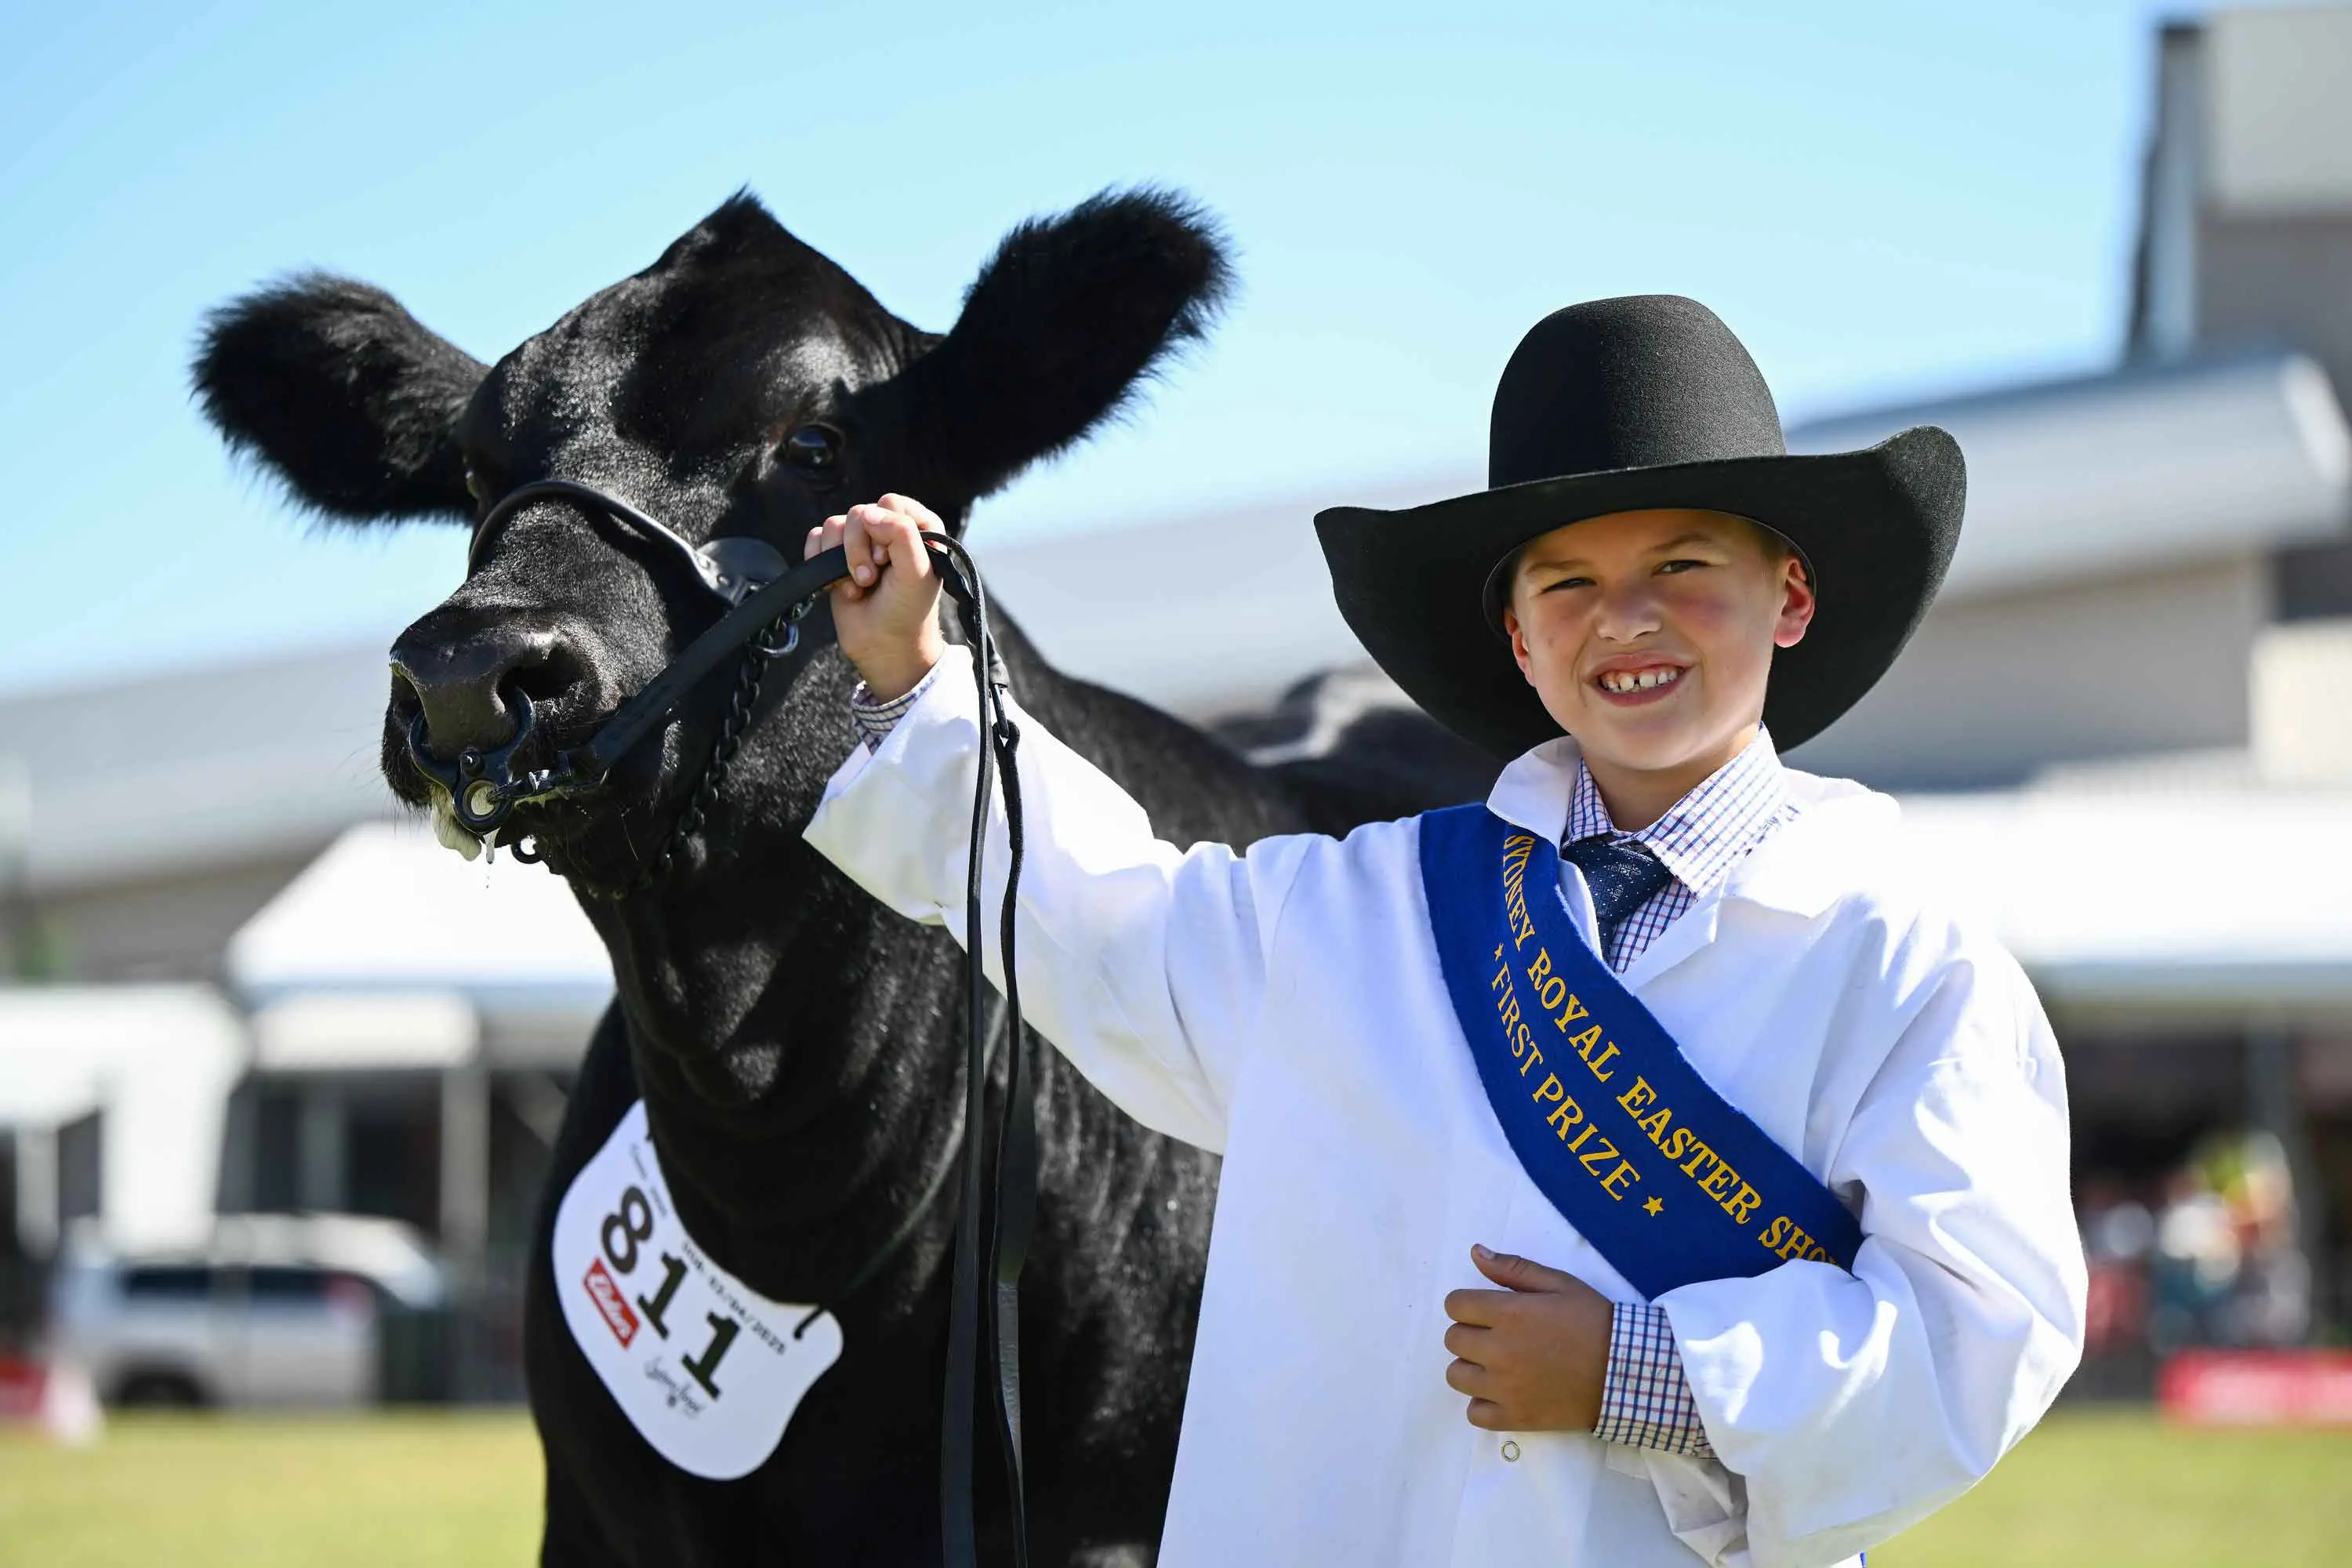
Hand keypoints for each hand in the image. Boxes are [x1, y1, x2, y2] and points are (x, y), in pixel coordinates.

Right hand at [805, 495, 948, 700]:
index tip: (889, 560)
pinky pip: (816, 537)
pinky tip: (835, 584)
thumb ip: (901, 534)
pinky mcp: (833, 557)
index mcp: (918, 527)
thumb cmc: (907, 612)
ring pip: (835, 524)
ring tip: (858, 585)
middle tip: (871, 579)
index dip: (885, 530)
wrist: (883, 647)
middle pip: (859, 513)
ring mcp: (859, 543)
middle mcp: (888, 530)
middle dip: (860, 549)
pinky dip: (819, 559)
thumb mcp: (917, 572)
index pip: (891, 503)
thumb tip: (867, 513)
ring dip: (841, 558)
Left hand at [1442, 1244, 1614, 1431]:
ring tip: (1497, 1364)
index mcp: (1508, 1314)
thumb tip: (1475, 1252)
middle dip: (1469, 1332)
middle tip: (1496, 1335)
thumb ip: (1513, 1268)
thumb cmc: (1593, 1321)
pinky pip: (1474, 1413)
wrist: (1625, 1371)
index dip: (1466, 1304)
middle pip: (1452, 1339)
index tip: (1484, 1310)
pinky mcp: (1515, 1417)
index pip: (1455, 1305)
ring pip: (1456, 1376)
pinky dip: (1483, 1403)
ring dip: (1471, 1367)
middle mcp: (1498, 1351)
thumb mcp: (1559, 1283)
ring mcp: (1504, 1388)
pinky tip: (1502, 1392)